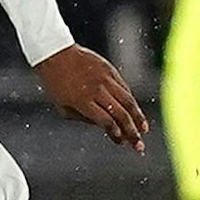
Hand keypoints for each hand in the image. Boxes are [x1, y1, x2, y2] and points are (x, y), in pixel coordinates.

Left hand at [33, 44, 148, 150]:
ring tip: (144, 129)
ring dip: (138, 117)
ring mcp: (105, 78)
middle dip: (132, 131)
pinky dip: (130, 101)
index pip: (105, 121)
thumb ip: (84, 118)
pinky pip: (124, 88)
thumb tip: (105, 127)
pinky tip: (134, 111)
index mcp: (82, 101)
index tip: (121, 142)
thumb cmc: (55, 84)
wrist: (55, 54)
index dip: (115, 133)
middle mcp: (96, 89)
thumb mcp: (63, 106)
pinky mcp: (109, 69)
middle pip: (120, 113)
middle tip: (138, 145)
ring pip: (127, 100)